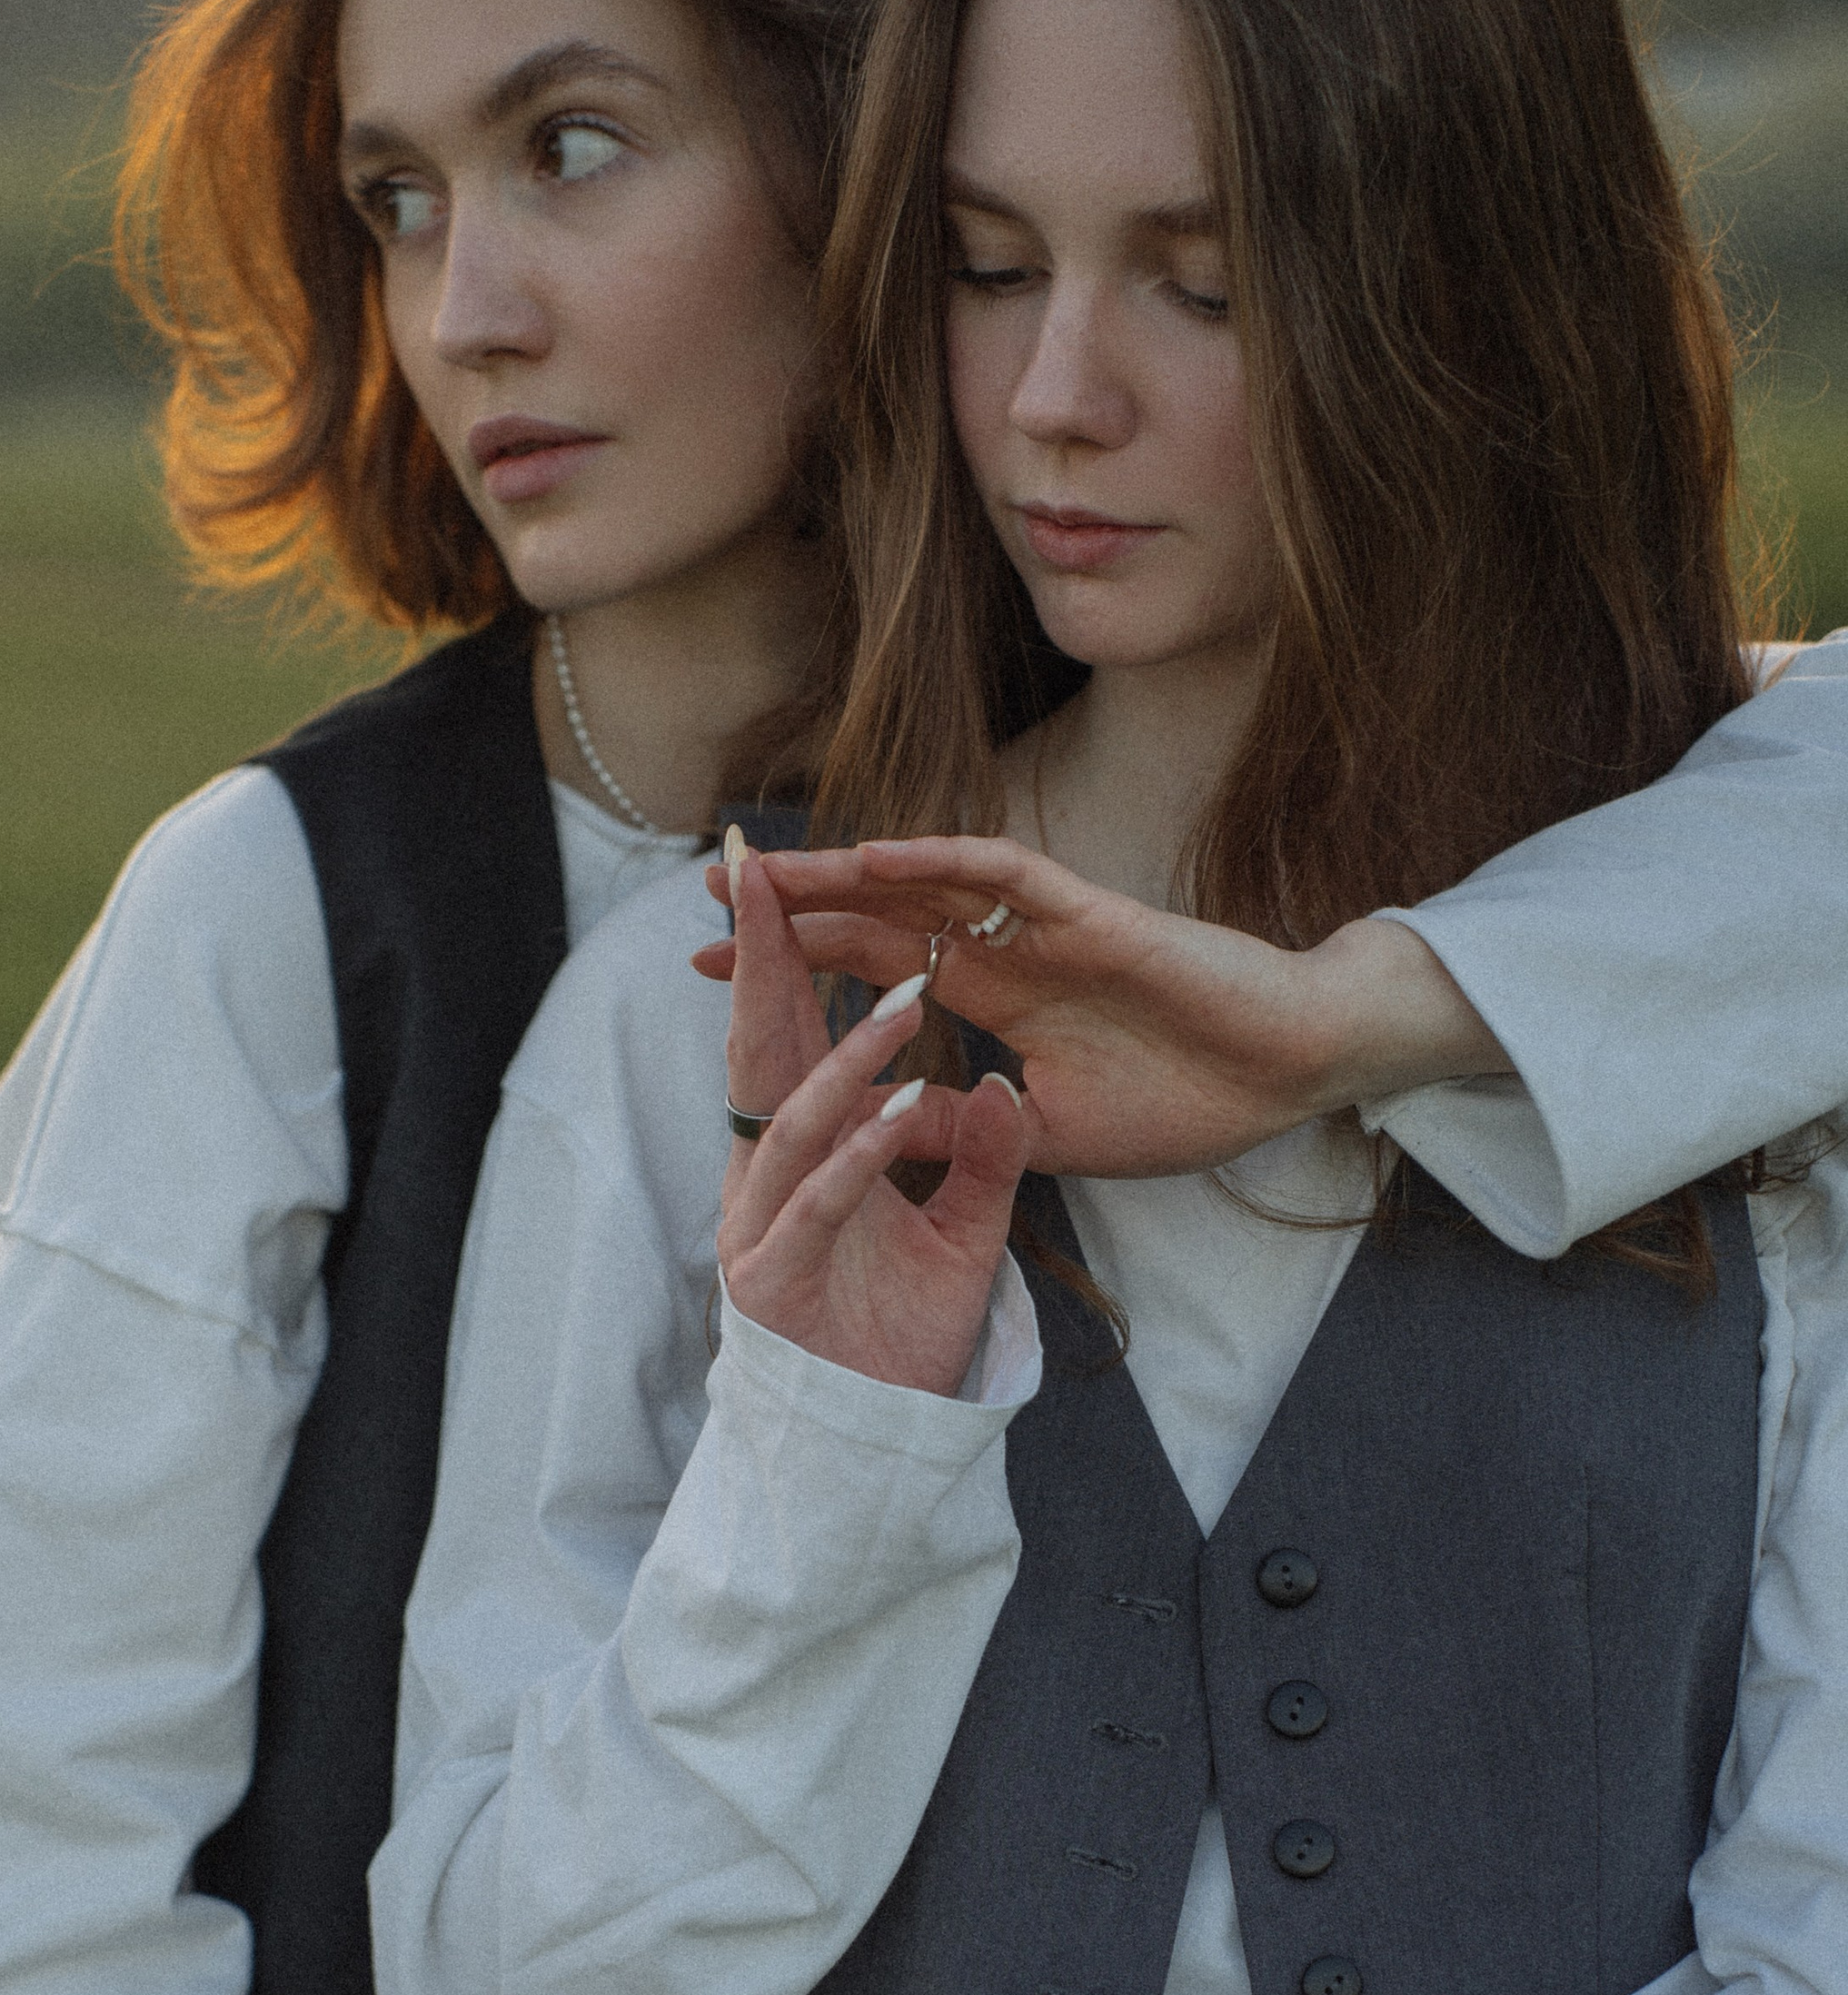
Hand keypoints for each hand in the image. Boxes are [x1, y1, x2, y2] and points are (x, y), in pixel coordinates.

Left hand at [697, 833, 1508, 1178]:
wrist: (1289, 1075)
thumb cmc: (1190, 1101)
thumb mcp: (1048, 1136)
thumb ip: (964, 1130)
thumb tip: (877, 1137)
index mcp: (1000, 1000)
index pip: (877, 970)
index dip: (801, 968)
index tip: (715, 972)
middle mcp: (1010, 952)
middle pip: (880, 915)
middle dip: (793, 908)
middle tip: (706, 892)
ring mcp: (1048, 929)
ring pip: (926, 885)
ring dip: (843, 873)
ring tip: (764, 866)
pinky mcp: (1094, 917)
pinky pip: (1006, 877)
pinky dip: (942, 863)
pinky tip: (875, 857)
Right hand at [719, 848, 1026, 1395]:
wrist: (878, 1447)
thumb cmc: (903, 1343)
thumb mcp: (967, 1236)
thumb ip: (986, 1160)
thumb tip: (1007, 1087)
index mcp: (800, 1158)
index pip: (789, 1038)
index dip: (784, 955)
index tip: (786, 874)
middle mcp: (765, 1182)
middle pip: (758, 1053)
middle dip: (760, 960)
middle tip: (764, 870)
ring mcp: (760, 1230)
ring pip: (792, 1123)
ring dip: (845, 1056)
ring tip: (905, 997)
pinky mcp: (775, 1281)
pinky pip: (822, 1202)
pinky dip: (862, 1153)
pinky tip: (906, 1107)